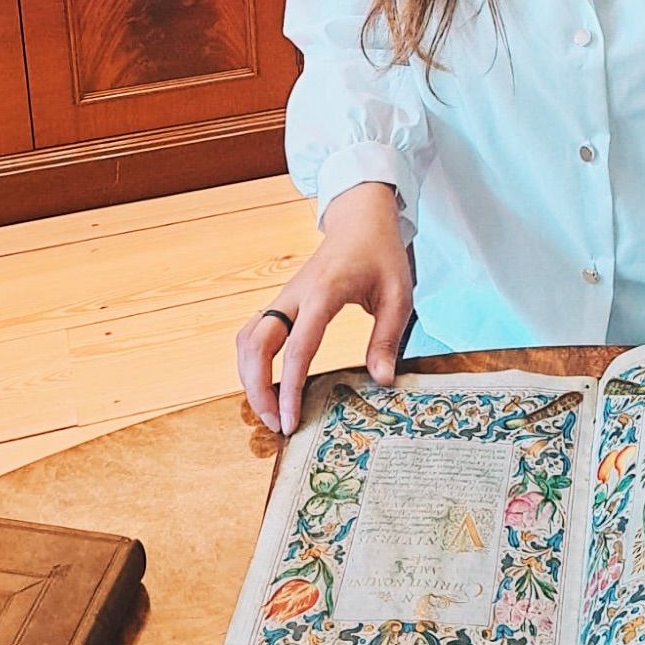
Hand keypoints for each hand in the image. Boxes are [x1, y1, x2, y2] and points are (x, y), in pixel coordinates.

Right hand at [236, 182, 412, 434]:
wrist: (360, 220)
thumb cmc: (381, 255)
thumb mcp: (398, 294)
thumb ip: (386, 337)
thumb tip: (380, 381)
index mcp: (324, 292)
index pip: (297, 347)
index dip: (289, 388)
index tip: (290, 421)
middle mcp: (294, 295)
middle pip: (255, 344)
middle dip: (257, 389)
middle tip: (277, 425)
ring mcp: (283, 297)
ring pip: (246, 340)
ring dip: (248, 378)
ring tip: (270, 412)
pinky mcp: (281, 302)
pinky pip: (253, 333)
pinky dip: (251, 362)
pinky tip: (266, 385)